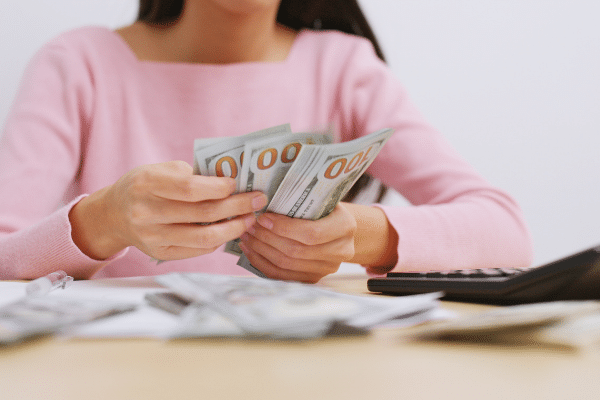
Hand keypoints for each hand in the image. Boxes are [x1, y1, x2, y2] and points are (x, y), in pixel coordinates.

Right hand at [70, 160, 267, 261]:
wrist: (114, 214)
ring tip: (250, 218)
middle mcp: (146, 212)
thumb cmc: (145, 186)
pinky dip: (219, 239)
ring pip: (203, 236)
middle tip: (258, 200)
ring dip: (234, 227)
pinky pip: (198, 249)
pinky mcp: (160, 254)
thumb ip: (191, 174)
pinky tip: (231, 230)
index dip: (218, 187)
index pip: (189, 188)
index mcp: (146, 183)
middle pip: (201, 212)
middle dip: (236, 206)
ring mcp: (152, 236)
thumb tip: (232, 182)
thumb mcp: (159, 169)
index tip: (237, 184)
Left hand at [237, 203, 357, 282]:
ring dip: (262, 251)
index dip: (284, 228)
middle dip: (268, 238)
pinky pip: (283, 276)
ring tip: (247, 236)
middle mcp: (341, 251)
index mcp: (345, 226)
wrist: (338, 229)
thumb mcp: (321, 198)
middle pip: (297, 251)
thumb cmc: (324, 208)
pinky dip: (263, 263)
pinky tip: (250, 251)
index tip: (263, 217)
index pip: (312, 233)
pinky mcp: (314, 279)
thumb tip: (262, 199)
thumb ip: (301, 199)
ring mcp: (328, 268)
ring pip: (287, 265)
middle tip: (249, 226)